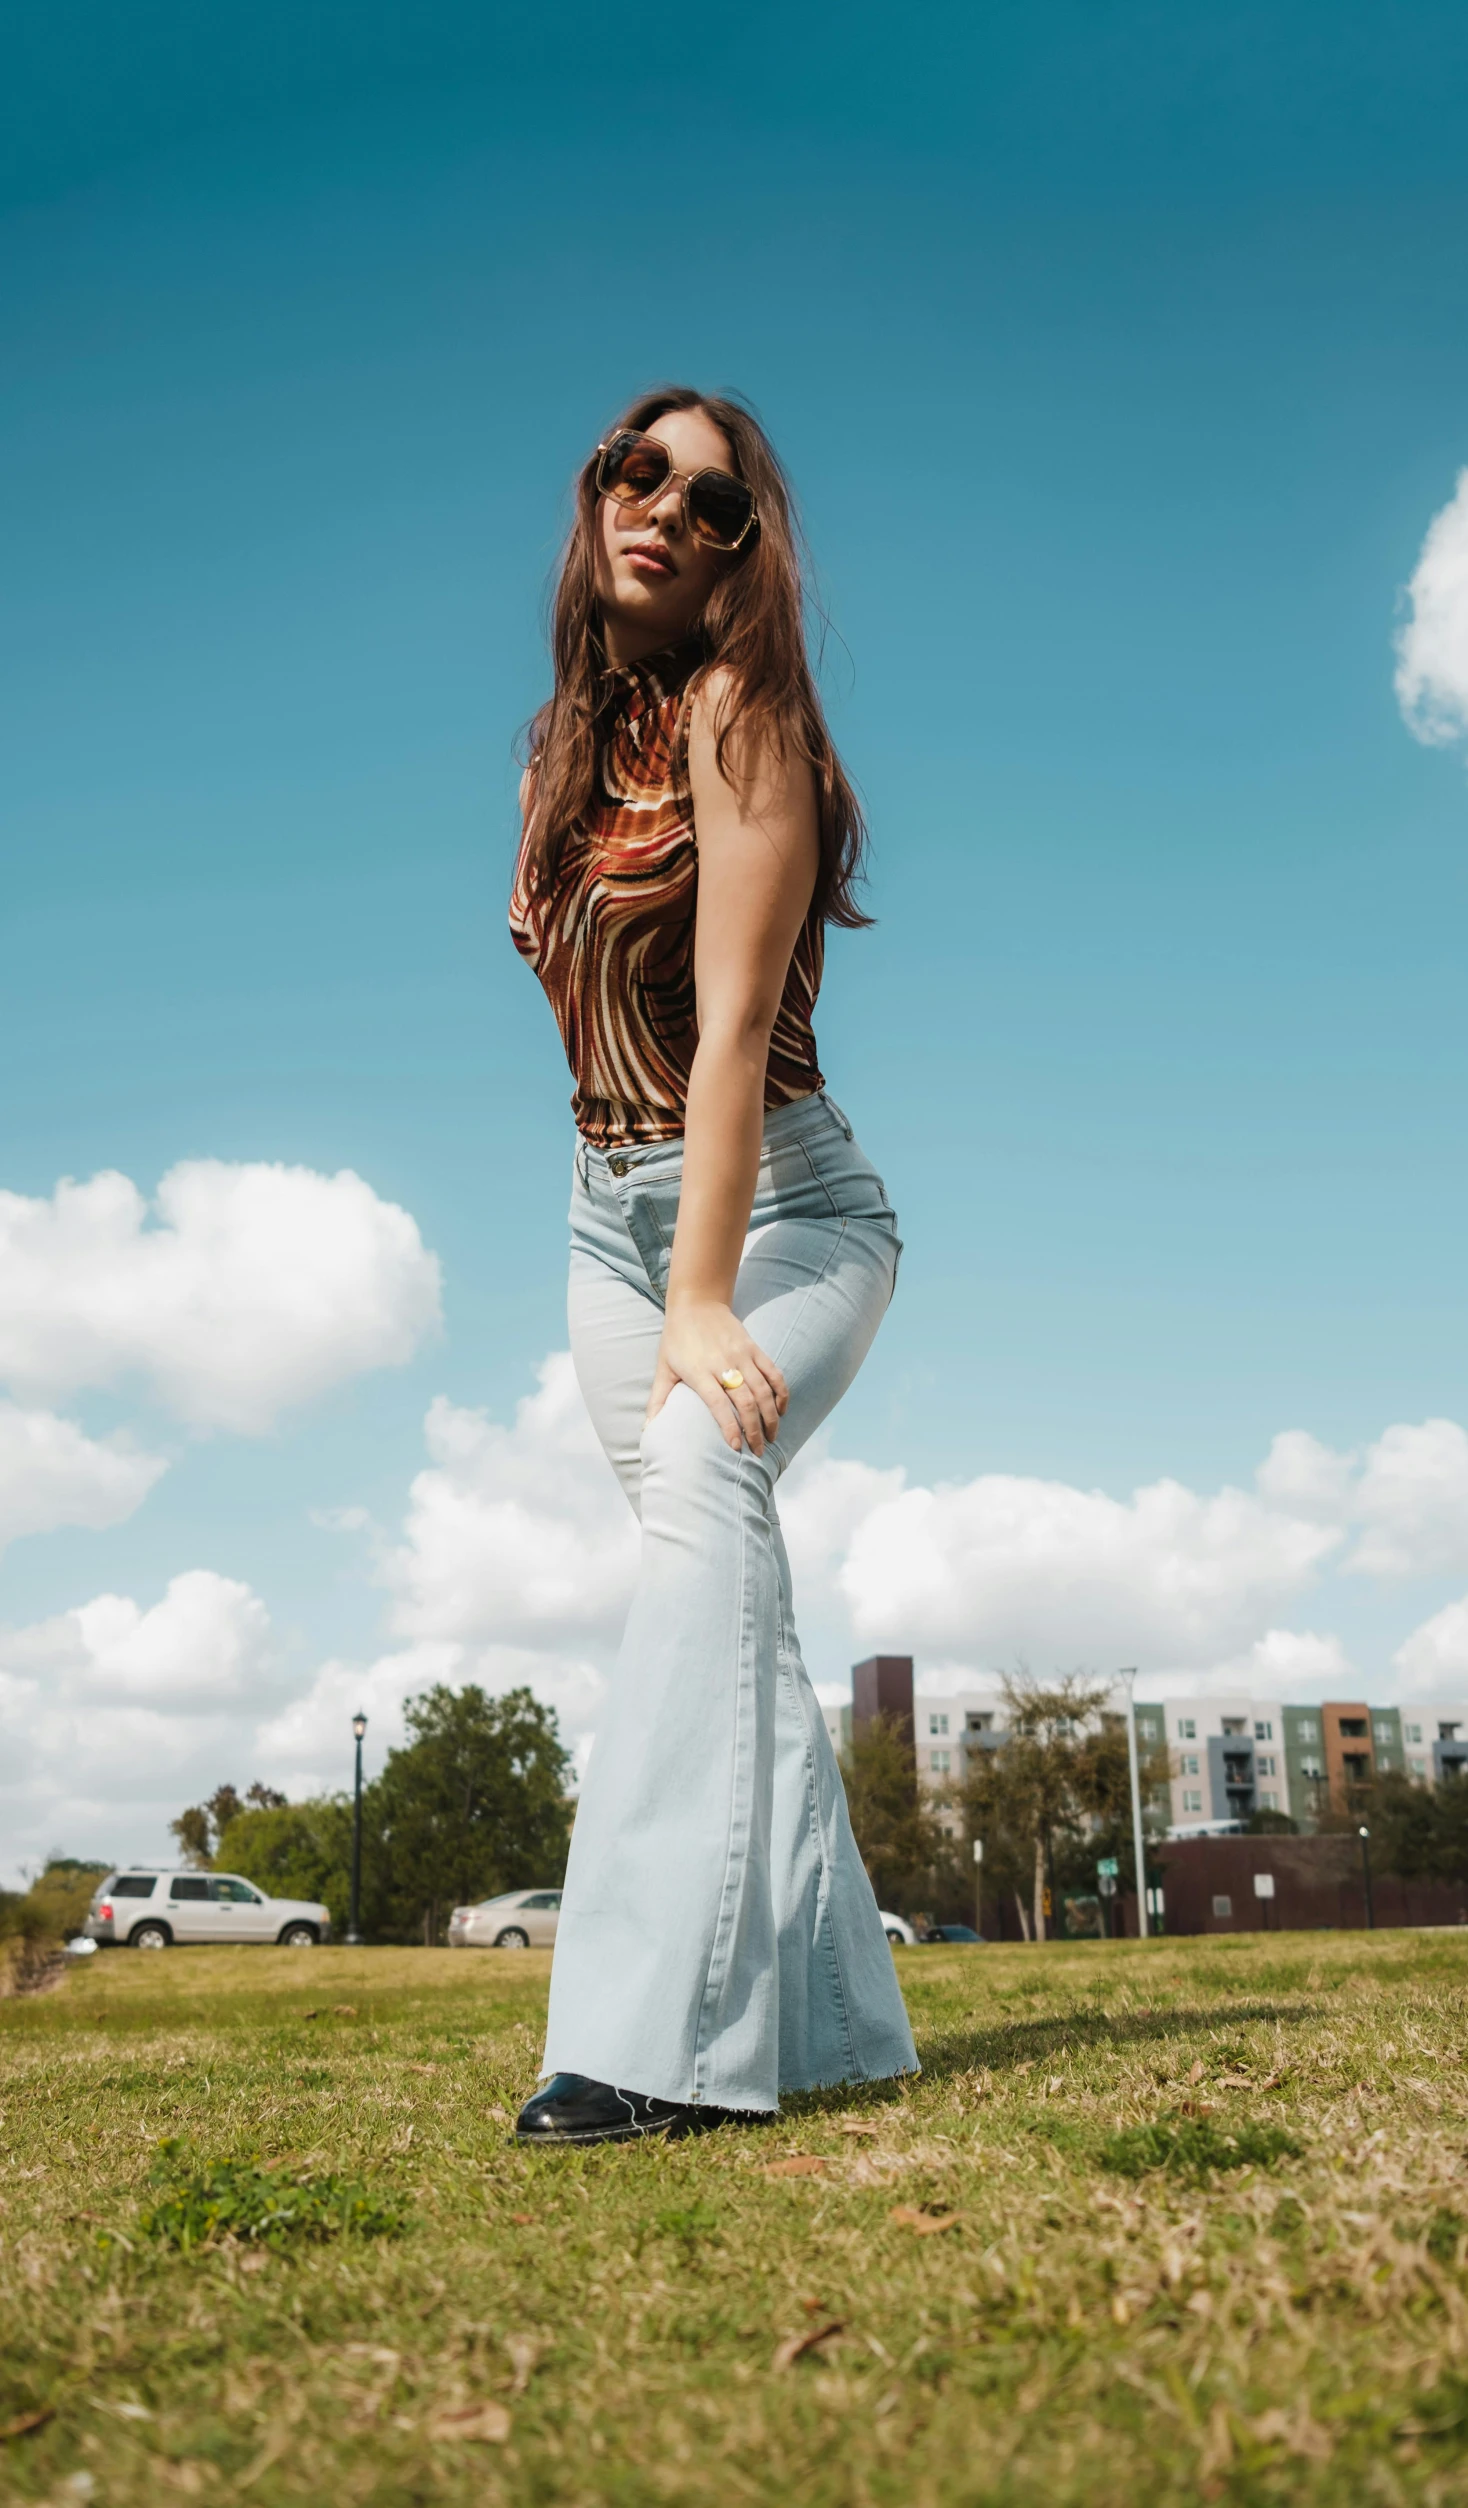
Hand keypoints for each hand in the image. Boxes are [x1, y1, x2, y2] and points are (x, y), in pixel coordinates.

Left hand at [645, 1299, 789, 1454]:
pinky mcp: (754, 1348)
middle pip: (745, 1401)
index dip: (730, 1427)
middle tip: (758, 1451)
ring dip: (771, 1416)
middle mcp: (723, 1364)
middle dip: (755, 1430)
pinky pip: (774, 1373)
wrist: (697, 1302)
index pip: (718, 1404)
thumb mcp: (663, 1368)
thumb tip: (648, 1429)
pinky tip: (782, 1410)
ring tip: (771, 1437)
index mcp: (699, 1372)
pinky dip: (781, 1393)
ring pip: (763, 1390)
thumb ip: (658, 1399)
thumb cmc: (677, 1339)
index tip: (736, 1448)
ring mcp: (742, 1355)